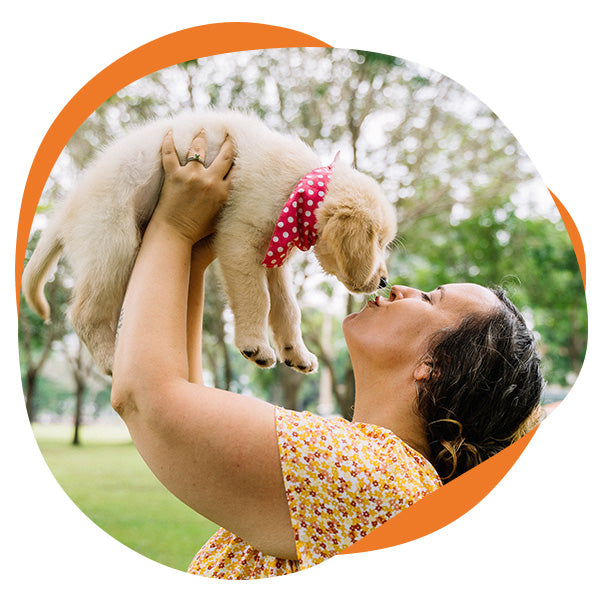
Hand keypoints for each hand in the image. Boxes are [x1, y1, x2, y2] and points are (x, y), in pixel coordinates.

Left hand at [152, 129, 234, 244]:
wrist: (175, 235)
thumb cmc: (198, 231)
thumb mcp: (220, 216)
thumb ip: (227, 201)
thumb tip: (236, 193)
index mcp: (224, 192)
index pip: (236, 168)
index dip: (239, 156)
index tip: (241, 148)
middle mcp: (210, 181)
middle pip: (224, 155)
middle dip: (228, 142)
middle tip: (229, 133)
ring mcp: (191, 176)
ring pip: (198, 148)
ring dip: (201, 137)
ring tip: (202, 130)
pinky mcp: (173, 176)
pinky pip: (170, 153)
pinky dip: (168, 141)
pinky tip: (169, 131)